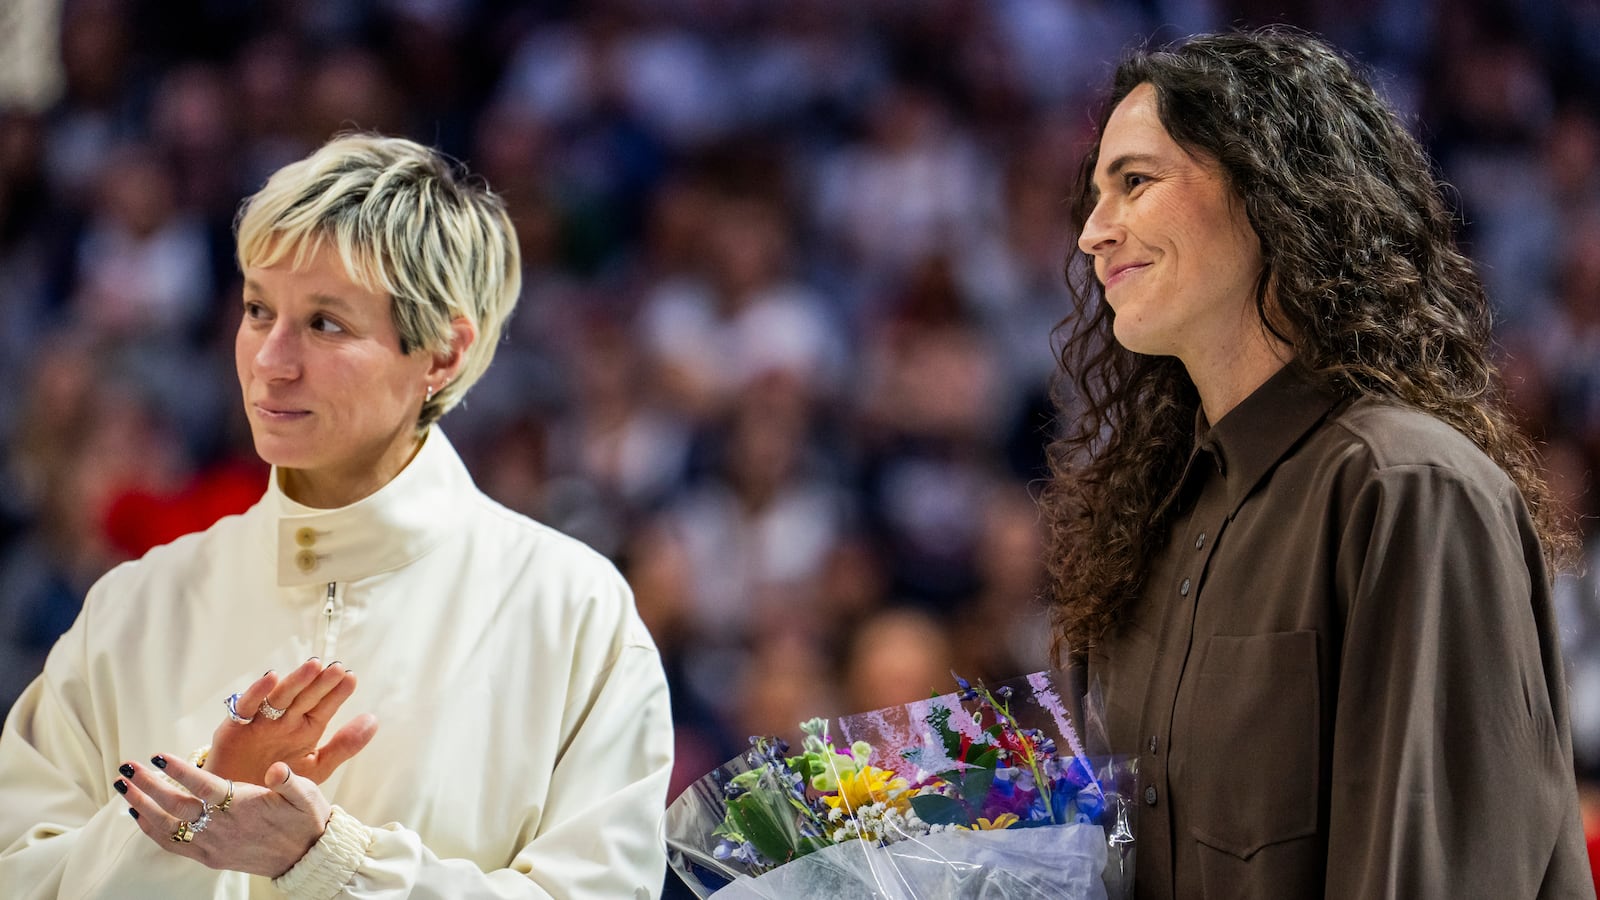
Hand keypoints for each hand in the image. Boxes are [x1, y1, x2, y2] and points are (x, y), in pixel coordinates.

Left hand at [117, 754, 329, 878]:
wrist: (305, 858)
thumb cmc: (305, 819)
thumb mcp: (308, 794)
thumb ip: (290, 781)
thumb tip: (277, 769)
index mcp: (243, 806)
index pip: (203, 786)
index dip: (179, 771)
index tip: (157, 756)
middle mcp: (222, 827)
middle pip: (175, 805)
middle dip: (147, 785)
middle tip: (126, 767)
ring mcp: (212, 844)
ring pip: (167, 826)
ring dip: (141, 805)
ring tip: (122, 787)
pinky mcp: (208, 857)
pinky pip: (172, 844)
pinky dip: (151, 830)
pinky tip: (138, 814)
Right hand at [205, 658, 377, 784]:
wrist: (240, 806)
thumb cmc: (280, 784)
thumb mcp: (317, 768)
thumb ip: (344, 745)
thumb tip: (374, 720)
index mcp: (306, 728)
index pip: (325, 706)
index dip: (337, 693)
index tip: (351, 678)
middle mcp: (285, 720)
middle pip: (305, 697)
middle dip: (320, 683)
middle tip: (336, 668)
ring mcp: (261, 721)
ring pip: (280, 697)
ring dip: (295, 681)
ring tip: (313, 666)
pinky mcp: (235, 727)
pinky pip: (246, 707)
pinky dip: (257, 692)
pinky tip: (271, 678)